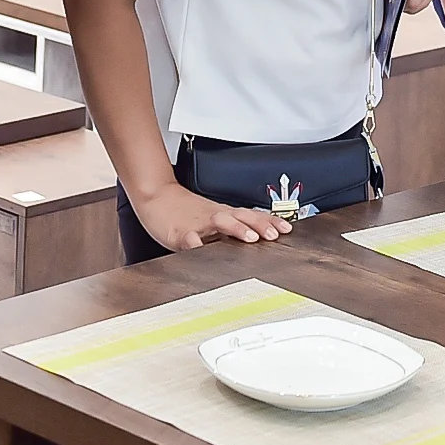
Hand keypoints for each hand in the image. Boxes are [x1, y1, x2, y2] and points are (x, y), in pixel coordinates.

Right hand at [130, 182, 288, 251]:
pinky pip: (188, 237)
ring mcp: (198, 224)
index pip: (251, 216)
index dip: (269, 222)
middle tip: (275, 235)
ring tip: (250, 238)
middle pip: (241, 217)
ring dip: (236, 229)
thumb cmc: (184, 211)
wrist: (156, 196)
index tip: (287, 229)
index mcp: (223, 214)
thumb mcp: (211, 219)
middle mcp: (214, 216)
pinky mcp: (179, 232)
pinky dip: (195, 243)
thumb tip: (255, 238)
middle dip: (259, 225)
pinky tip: (200, 247)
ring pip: (220, 223)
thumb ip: (230, 229)